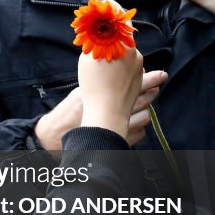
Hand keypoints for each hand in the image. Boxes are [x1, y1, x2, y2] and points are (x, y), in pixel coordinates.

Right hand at [34, 62, 165, 149]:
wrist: (58, 134)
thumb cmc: (67, 113)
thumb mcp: (80, 93)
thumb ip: (99, 85)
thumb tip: (118, 75)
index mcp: (102, 95)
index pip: (132, 84)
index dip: (148, 79)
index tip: (156, 74)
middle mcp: (112, 110)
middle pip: (143, 99)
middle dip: (152, 91)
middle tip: (156, 85)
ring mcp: (118, 127)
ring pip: (145, 116)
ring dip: (147, 108)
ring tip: (146, 102)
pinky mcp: (120, 140)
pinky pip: (141, 133)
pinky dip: (141, 127)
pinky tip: (137, 121)